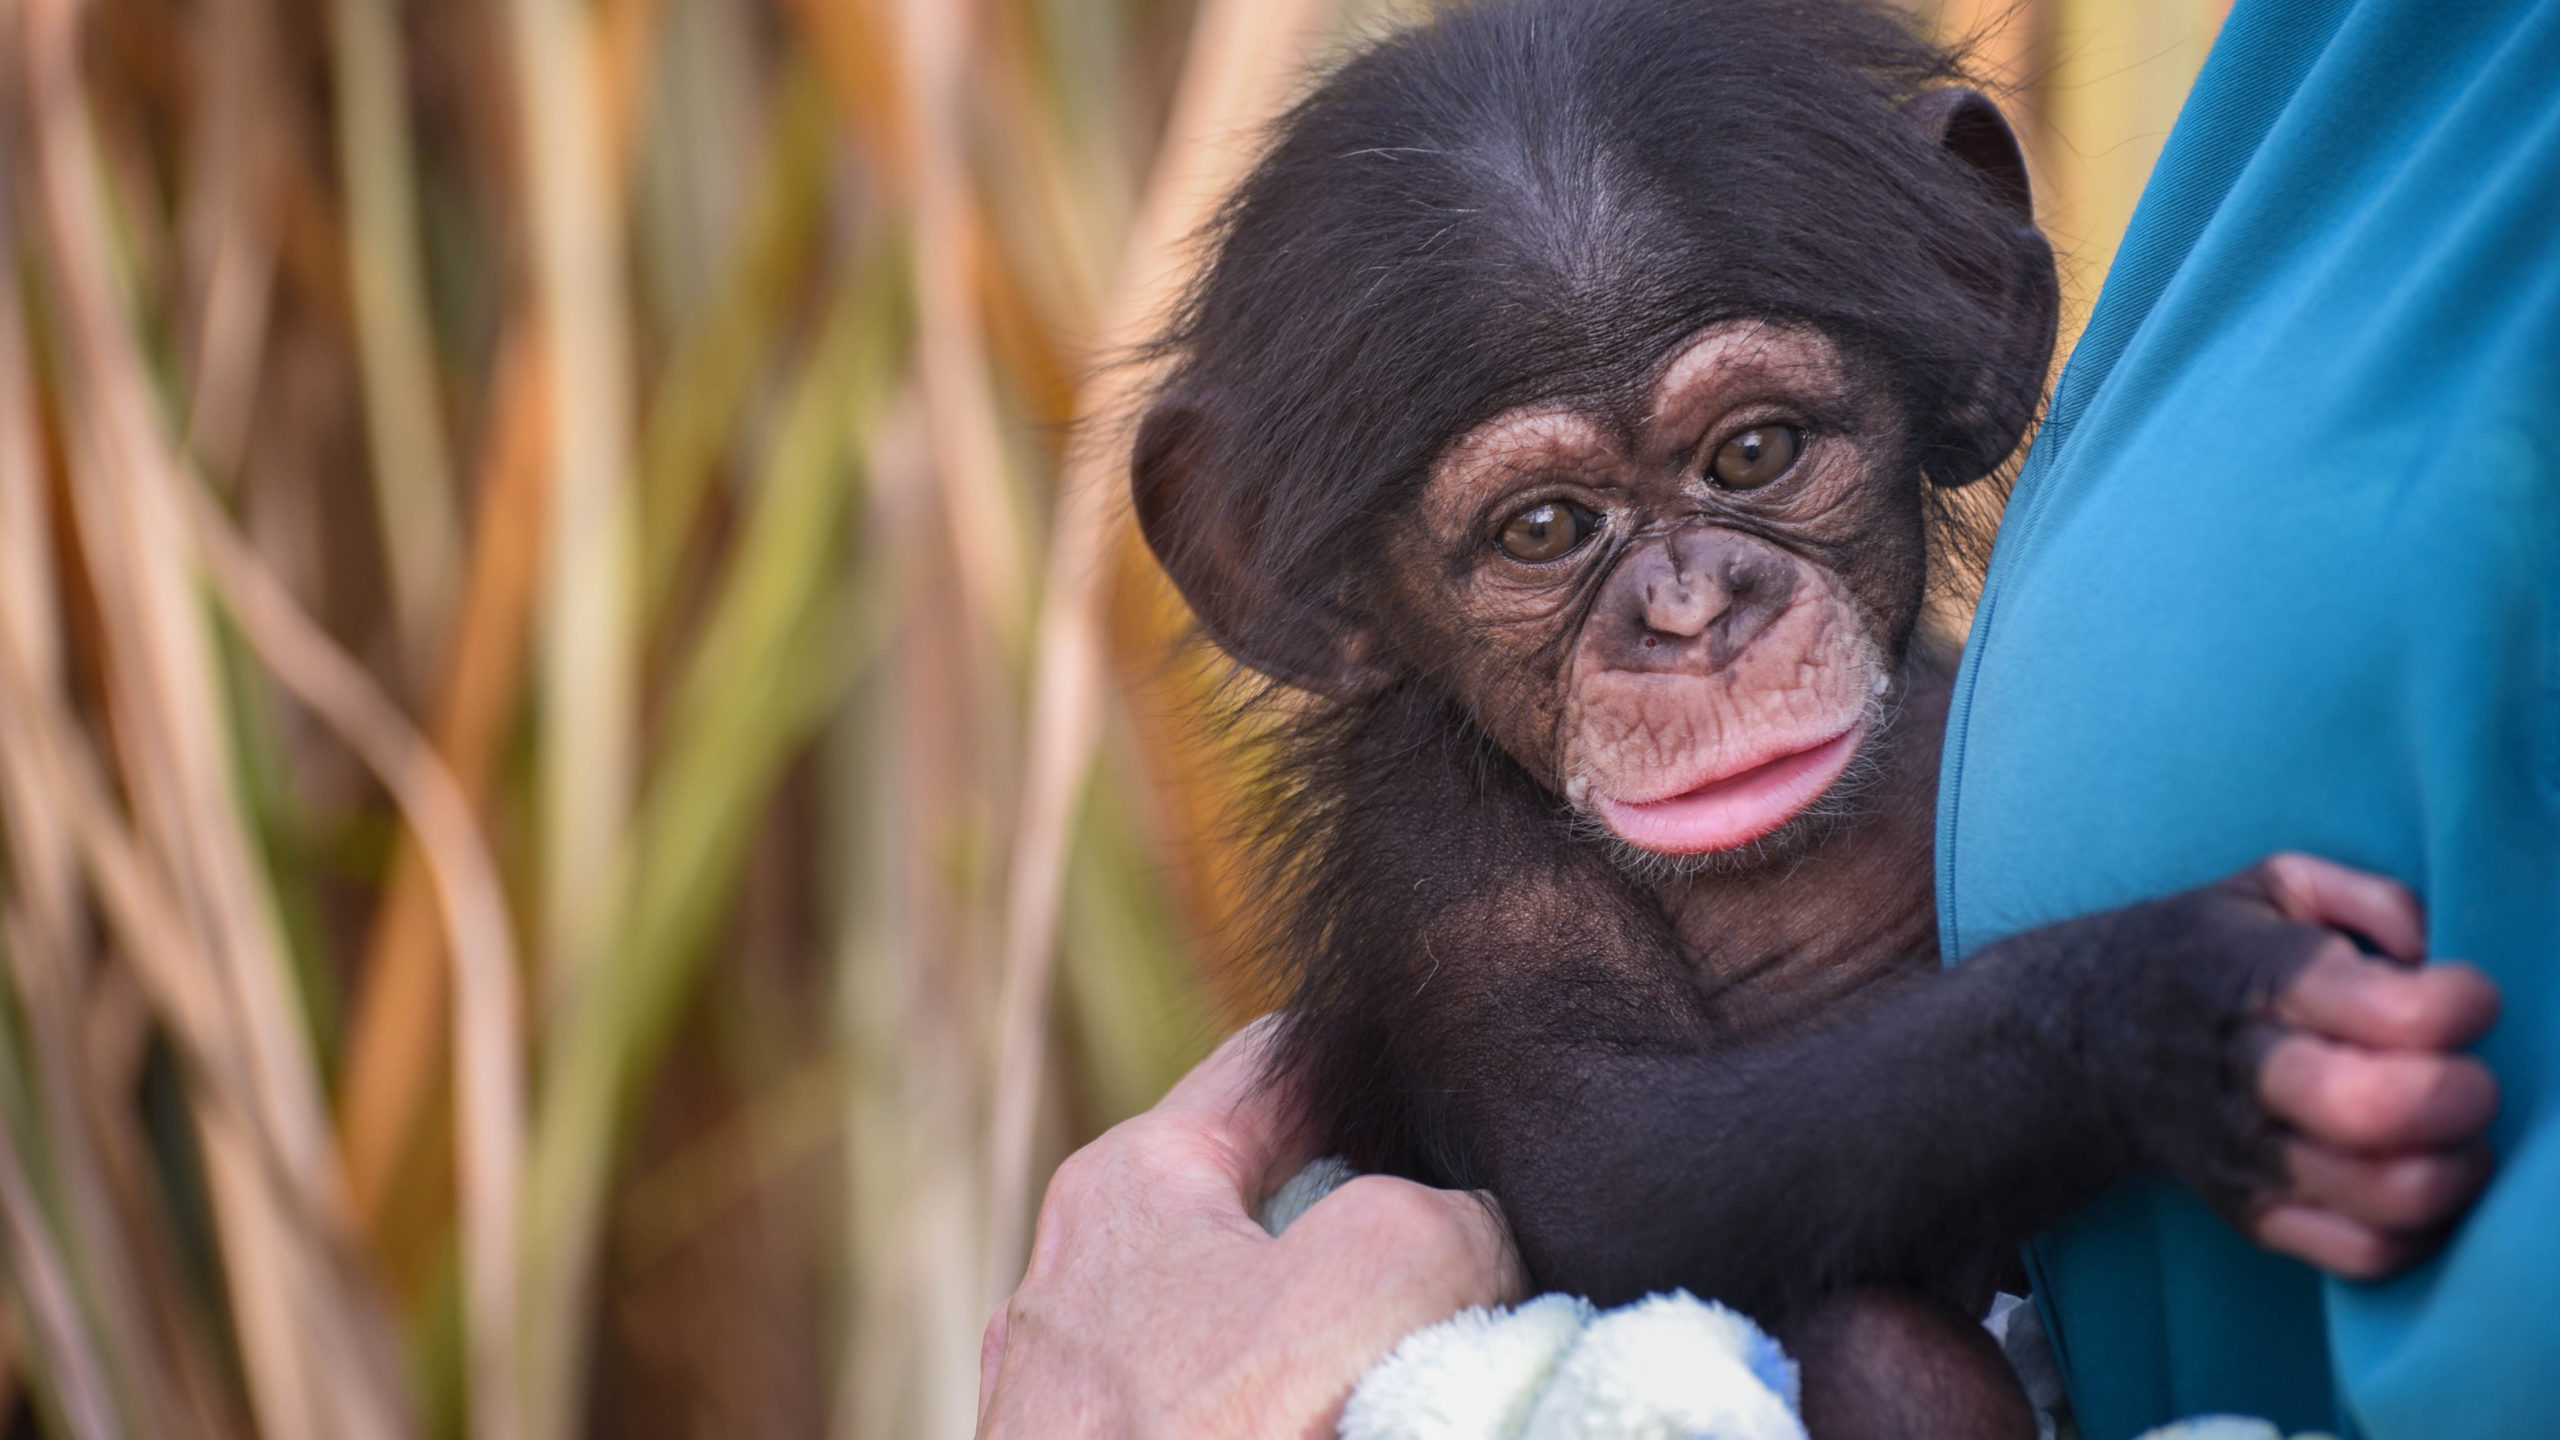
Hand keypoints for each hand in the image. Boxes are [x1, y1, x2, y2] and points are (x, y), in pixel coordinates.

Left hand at [977, 1018, 1525, 1439]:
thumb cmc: (1218, 1438)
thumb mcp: (1379, 1264)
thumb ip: (1446, 1212)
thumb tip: (1472, 1241)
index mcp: (1131, 1180)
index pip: (1286, 1060)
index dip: (1391, 1056)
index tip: (1476, 1079)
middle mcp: (1086, 1273)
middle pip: (1268, 1198)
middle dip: (1376, 1215)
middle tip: (1480, 1244)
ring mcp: (1081, 1394)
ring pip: (1249, 1323)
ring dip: (1342, 1338)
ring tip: (1434, 1359)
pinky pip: (1219, 1413)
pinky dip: (1298, 1414)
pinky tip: (1367, 1426)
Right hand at [2231, 854, 2500, 1276]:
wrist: (2083, 1039)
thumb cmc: (2207, 956)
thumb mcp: (2271, 887)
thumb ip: (2370, 898)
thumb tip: (2433, 954)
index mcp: (2258, 977)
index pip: (2390, 1010)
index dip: (2461, 1003)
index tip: (2468, 995)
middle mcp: (2248, 1069)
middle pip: (2377, 1109)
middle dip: (2460, 1095)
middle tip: (2467, 1076)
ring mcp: (2246, 1152)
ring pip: (2381, 1193)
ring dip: (2453, 1169)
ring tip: (2456, 1135)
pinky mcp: (2250, 1212)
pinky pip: (2362, 1253)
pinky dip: (2423, 1231)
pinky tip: (2423, 1179)